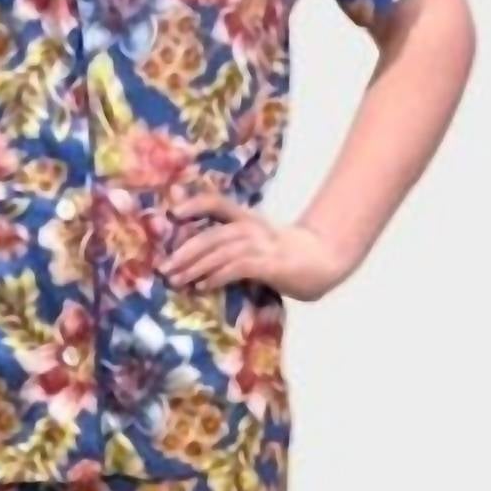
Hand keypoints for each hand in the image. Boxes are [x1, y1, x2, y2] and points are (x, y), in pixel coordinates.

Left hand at [159, 191, 350, 301]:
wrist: (325, 260)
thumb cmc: (287, 257)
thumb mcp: (257, 245)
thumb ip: (232, 249)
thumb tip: (196, 265)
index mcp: (248, 219)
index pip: (217, 203)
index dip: (194, 204)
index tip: (172, 213)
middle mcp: (252, 228)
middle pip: (212, 234)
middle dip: (184, 251)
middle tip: (164, 268)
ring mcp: (262, 245)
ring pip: (221, 251)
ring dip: (195, 266)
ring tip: (177, 280)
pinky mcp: (270, 264)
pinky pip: (238, 267)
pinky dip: (217, 276)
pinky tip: (203, 286)